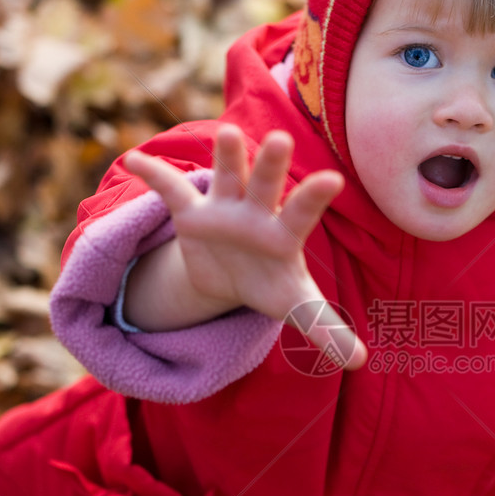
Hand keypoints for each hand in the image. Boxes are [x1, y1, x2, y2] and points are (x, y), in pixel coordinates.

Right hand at [123, 126, 366, 369]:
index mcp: (285, 232)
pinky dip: (153, 175)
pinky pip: (171, 190)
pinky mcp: (192, 212)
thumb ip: (325, 327)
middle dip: (271, 164)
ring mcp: (225, 206)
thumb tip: (360, 361)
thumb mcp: (296, 306)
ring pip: (226, 175)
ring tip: (228, 134)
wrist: (234, 275)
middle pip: (266, 184)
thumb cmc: (272, 283)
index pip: (303, 212)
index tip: (333, 178)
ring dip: (226, 155)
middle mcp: (258, 211)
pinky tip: (134, 160)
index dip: (315, 196)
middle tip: (280, 139)